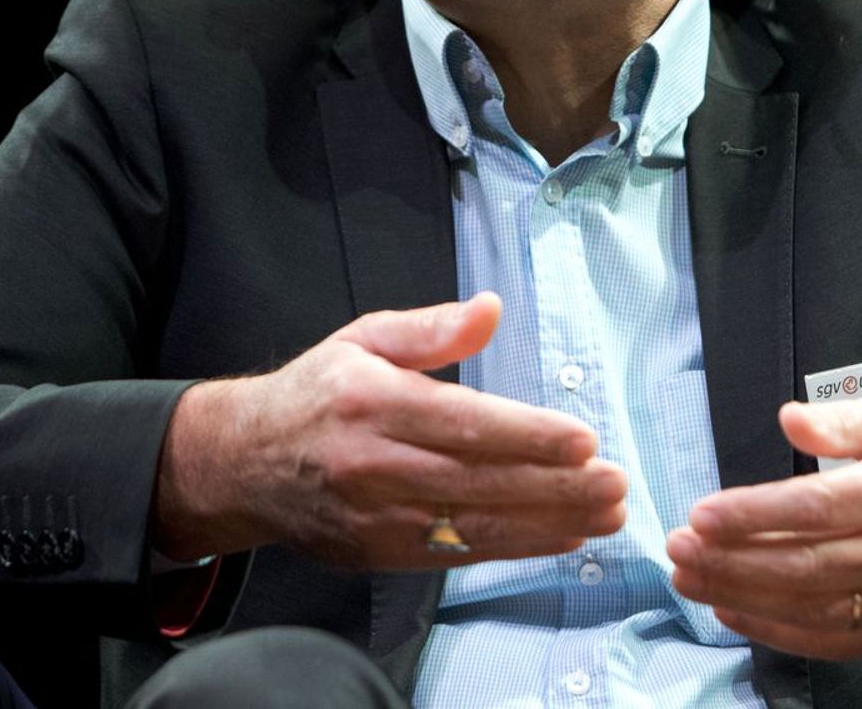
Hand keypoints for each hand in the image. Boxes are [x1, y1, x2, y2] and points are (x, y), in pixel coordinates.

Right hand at [154, 292, 627, 568]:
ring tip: (606, 514)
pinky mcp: (383, 551)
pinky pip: (460, 553)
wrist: (245, 464)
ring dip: (549, 522)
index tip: (584, 439)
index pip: (464, 423)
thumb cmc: (317, 394)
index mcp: (372, 402)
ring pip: (476, 524)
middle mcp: (375, 464)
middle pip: (480, 480)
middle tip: (615, 484)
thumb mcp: (363, 339)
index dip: (528, 435)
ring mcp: (378, 515)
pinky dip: (516, 546)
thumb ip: (430, 328)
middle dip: (556, 486)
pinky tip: (562, 537)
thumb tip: (490, 309)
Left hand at [666, 395, 861, 660]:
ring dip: (744, 597)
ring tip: (691, 578)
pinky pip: (837, 641)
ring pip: (817, 609)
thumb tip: (788, 416)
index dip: (755, 515)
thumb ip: (843, 418)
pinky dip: (779, 631)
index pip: (820, 509)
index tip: (702, 514)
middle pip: (810, 566)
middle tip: (678, 549)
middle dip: (733, 561)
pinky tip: (735, 609)